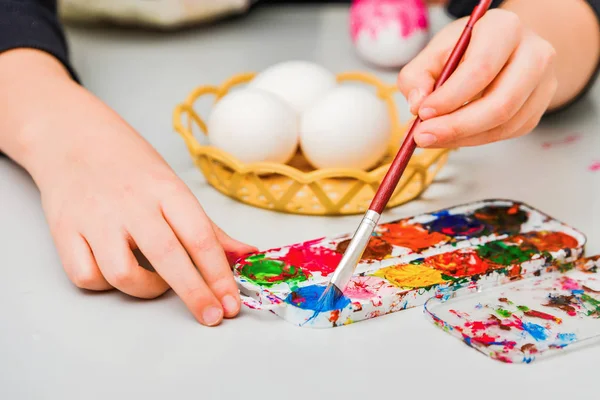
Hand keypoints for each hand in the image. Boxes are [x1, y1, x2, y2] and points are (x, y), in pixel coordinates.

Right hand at [25, 78, 255, 326]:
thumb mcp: (173, 186)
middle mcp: (131, 204)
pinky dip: (105, 284)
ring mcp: (95, 218)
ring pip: (122, 274)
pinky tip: (117, 271)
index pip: (200, 236)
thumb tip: (246, 255)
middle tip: (212, 316)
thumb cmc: (131, 165)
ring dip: (146, 289)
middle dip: (195, 293)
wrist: (71, 136)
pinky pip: (85, 276)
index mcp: (165, 189)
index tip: (231, 303)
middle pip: (168, 257)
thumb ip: (208, 227)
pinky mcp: (65, 231)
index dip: (219, 274)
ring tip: (157, 282)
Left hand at [397, 9, 557, 147]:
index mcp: (505, 29)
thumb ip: (417, 75)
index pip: (481, 68)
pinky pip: (507, 133)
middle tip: (423, 136)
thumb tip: (417, 104)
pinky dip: (474, 140)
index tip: (422, 113)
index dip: (450, 96)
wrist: (501, 50)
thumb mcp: (435, 52)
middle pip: (500, 103)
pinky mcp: (539, 107)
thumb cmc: (466, 49)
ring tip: (432, 137)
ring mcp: (543, 83)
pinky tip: (452, 136)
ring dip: (463, 138)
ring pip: (505, 124)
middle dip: (456, 126)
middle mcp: (534, 53)